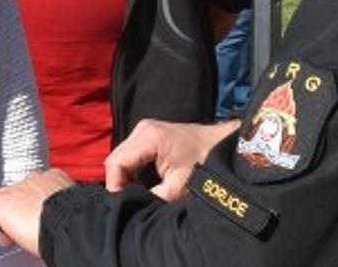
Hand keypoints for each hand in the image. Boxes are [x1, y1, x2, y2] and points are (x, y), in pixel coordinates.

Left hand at [0, 169, 75, 254]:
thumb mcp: (78, 209)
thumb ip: (72, 207)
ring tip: (8, 234)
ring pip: (4, 198)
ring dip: (5, 216)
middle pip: (20, 192)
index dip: (36, 203)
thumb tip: (77, 214)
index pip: (40, 187)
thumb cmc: (79, 221)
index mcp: (56, 180)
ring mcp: (16, 190)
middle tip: (23, 232)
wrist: (68, 224)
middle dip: (20, 210)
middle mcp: (35, 180)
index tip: (38, 218)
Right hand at [103, 118, 237, 200]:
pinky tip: (142, 184)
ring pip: (121, 157)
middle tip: (132, 200)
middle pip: (115, 159)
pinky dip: (132, 171)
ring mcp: (144, 130)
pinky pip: (130, 155)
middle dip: (119, 183)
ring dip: (125, 178)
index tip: (125, 203)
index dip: (116, 186)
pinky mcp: (148, 135)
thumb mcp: (179, 187)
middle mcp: (143, 129)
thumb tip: (132, 208)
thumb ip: (152, 198)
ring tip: (139, 193)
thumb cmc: (205, 163)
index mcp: (149, 137)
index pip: (116, 163)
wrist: (223, 145)